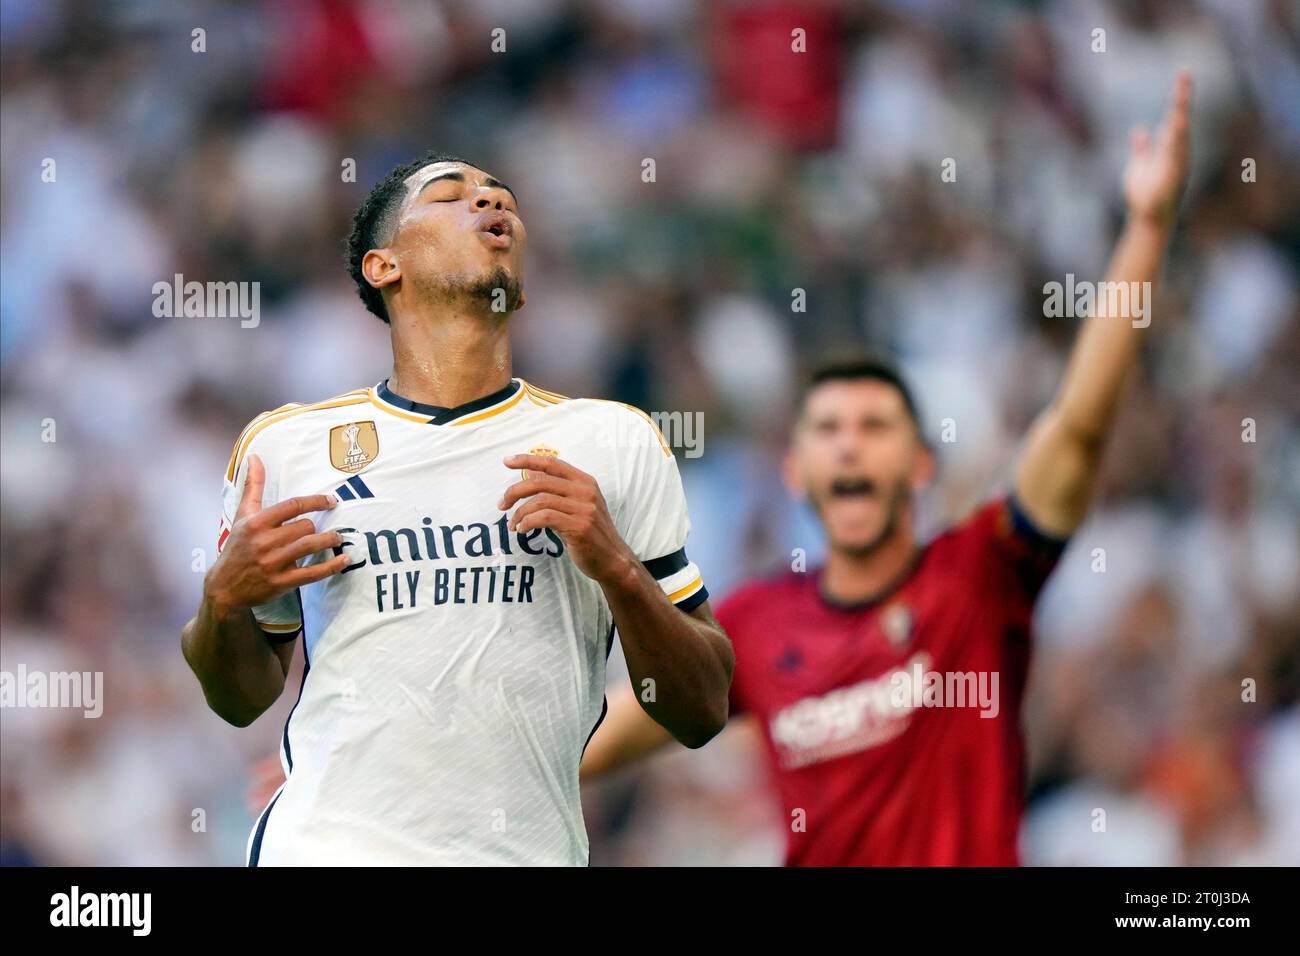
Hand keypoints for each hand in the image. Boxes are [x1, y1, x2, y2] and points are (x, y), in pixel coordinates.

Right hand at [205, 454, 349, 616]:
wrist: (224, 587)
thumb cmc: (237, 546)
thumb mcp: (242, 515)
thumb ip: (252, 486)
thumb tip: (254, 456)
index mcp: (256, 523)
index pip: (293, 506)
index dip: (316, 501)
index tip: (331, 500)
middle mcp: (264, 542)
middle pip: (305, 526)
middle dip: (317, 526)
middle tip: (326, 528)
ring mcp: (273, 563)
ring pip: (310, 546)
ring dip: (330, 540)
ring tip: (338, 538)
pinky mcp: (281, 582)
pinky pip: (312, 573)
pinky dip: (332, 566)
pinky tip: (345, 560)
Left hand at [499, 454, 634, 584]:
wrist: (613, 560)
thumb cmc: (592, 533)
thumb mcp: (578, 506)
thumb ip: (558, 490)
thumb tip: (531, 474)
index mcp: (585, 482)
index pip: (552, 463)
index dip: (528, 460)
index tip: (507, 461)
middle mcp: (586, 491)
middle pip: (541, 482)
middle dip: (515, 492)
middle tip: (502, 504)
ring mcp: (584, 509)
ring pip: (540, 501)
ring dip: (520, 513)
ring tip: (514, 524)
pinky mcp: (579, 527)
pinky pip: (545, 518)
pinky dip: (528, 522)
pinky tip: (522, 530)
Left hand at [1123, 70, 1191, 227]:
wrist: (1148, 218)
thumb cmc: (1145, 195)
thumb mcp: (1139, 166)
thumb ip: (1142, 148)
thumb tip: (1140, 131)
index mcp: (1170, 148)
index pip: (1174, 117)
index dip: (1179, 97)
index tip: (1182, 75)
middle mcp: (1177, 151)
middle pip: (1180, 118)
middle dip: (1182, 96)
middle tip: (1184, 72)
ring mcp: (1177, 161)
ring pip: (1180, 130)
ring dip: (1181, 110)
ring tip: (1183, 86)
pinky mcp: (1173, 173)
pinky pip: (1176, 151)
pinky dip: (1178, 136)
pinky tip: (1178, 120)